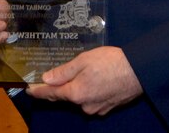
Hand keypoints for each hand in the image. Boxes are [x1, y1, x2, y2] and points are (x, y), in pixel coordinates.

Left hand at [27, 46, 142, 115]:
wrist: (139, 70)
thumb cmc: (110, 62)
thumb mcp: (83, 60)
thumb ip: (64, 71)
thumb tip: (46, 78)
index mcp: (76, 93)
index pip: (51, 93)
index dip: (38, 91)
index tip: (29, 90)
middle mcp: (84, 105)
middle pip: (66, 96)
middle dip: (60, 87)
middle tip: (53, 75)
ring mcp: (97, 108)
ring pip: (80, 98)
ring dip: (77, 88)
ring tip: (82, 73)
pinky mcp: (108, 107)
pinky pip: (92, 100)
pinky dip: (90, 91)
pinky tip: (95, 80)